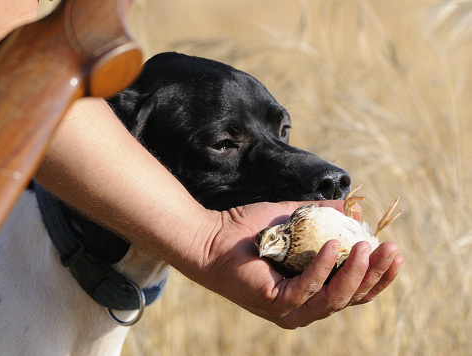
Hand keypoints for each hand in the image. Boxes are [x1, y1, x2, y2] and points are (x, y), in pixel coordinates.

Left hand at [193, 200, 402, 328]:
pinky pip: (307, 288)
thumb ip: (323, 215)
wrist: (212, 235)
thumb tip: (353, 206)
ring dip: (356, 273)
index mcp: (313, 288)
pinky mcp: (275, 303)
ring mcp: (290, 308)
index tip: (394, 249)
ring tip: (369, 247)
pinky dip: (323, 267)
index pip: (354, 288)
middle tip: (393, 250)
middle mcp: (305, 304)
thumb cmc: (250, 229)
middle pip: (351, 296)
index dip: (377, 273)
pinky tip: (333, 245)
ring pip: (335, 299)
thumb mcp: (296, 220)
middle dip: (375, 274)